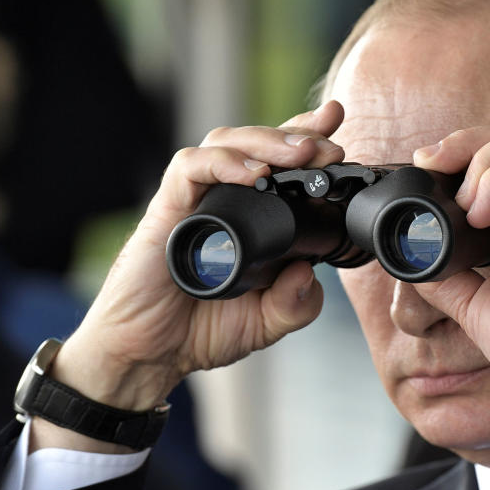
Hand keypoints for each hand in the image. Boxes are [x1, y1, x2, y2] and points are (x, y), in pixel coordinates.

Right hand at [46, 101, 347, 419]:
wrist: (149, 356)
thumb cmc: (199, 331)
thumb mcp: (266, 324)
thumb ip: (295, 304)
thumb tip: (310, 273)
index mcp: (250, 217)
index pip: (280, 165)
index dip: (308, 143)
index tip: (340, 139)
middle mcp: (223, 201)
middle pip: (257, 143)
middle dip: (297, 133)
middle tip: (331, 141)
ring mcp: (194, 202)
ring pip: (225, 142)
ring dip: (267, 141)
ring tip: (303, 151)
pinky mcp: (166, 211)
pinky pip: (189, 170)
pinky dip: (222, 164)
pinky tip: (254, 173)